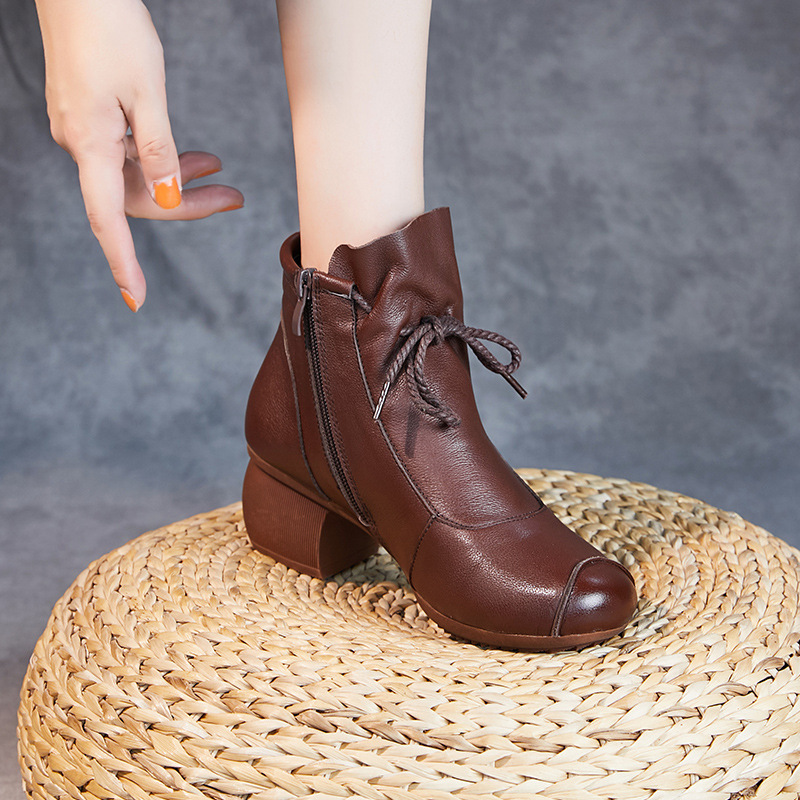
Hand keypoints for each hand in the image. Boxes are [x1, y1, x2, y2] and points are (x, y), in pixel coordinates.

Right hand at [34, 0, 243, 310]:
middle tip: (236, 199)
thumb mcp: (148, 94)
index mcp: (90, 144)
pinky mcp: (90, 117)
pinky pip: (128, 154)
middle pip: (136, 199)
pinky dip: (162, 157)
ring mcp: (83, 131)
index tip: (136, 299)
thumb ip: (159, 151)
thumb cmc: (112, 28)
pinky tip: (195, 155)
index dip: (123, 263)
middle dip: (188, 205)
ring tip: (221, 171)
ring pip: (136, 177)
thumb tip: (168, 198)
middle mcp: (80, 144)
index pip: (109, 220)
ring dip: (180, 179)